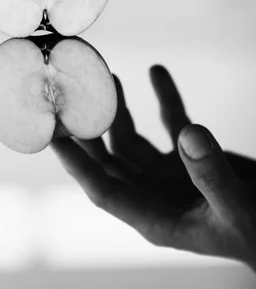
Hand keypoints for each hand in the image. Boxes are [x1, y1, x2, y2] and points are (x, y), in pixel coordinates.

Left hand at [52, 66, 255, 269]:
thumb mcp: (237, 208)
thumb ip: (213, 175)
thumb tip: (190, 133)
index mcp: (152, 217)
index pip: (102, 188)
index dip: (75, 162)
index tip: (52, 135)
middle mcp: (152, 194)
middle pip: (107, 158)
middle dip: (90, 127)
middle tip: (74, 93)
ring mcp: (168, 176)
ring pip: (130, 140)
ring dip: (119, 110)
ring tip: (110, 76)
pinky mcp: (189, 159)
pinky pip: (171, 124)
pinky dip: (165, 99)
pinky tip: (156, 71)